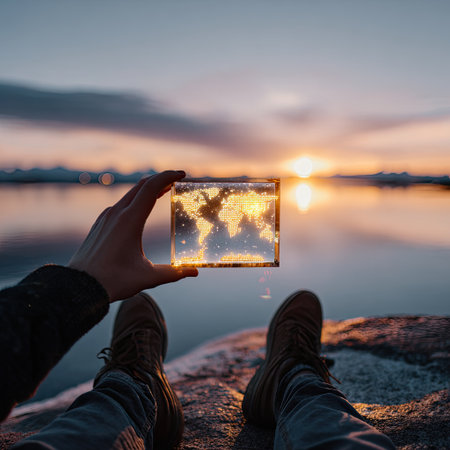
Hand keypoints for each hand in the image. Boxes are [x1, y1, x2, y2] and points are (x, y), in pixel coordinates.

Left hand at [68, 170, 197, 301]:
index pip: (151, 187)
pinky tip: (140, 210)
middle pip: (141, 185)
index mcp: (130, 220)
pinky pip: (121, 204)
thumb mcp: (148, 277)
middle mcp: (117, 213)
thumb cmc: (113, 281)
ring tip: (163, 192)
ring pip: (130, 194)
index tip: (182, 174)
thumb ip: (173, 273)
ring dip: (148, 189)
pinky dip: (135, 200)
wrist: (79, 286)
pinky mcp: (100, 224)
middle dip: (161, 179)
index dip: (168, 176)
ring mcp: (106, 217)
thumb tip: (194, 273)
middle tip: (177, 180)